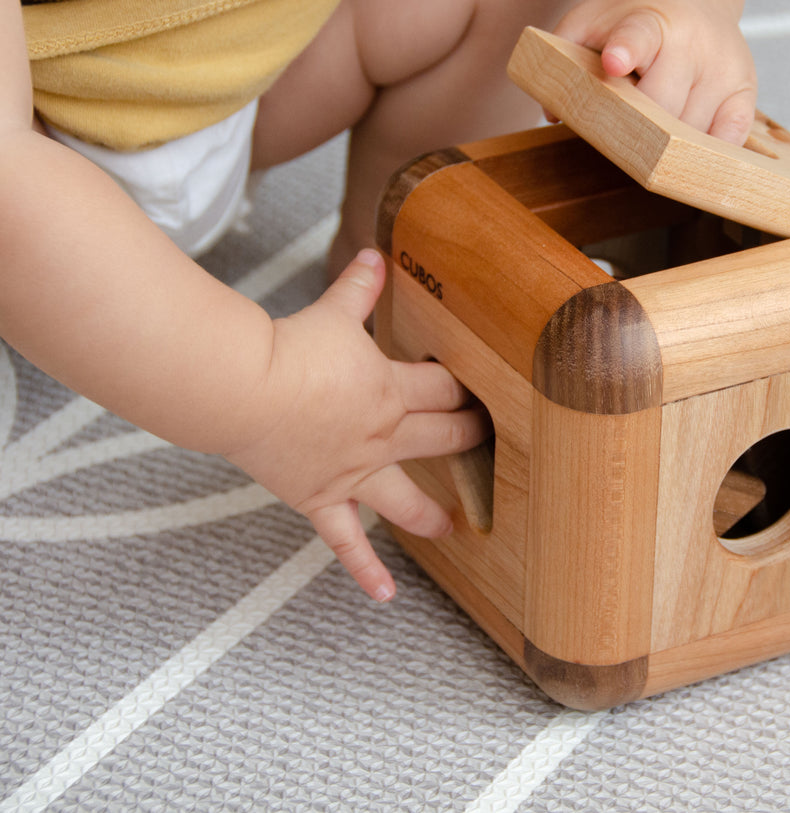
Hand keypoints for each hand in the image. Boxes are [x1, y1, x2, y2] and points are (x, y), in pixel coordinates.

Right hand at [224, 250, 483, 601]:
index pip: (446, 391)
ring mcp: (353, 472)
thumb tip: (375, 253)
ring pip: (406, 500)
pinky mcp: (320, 497)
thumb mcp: (333, 312)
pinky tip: (385, 594)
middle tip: (487, 442)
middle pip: (442, 439)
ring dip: (433, 512)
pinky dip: (365, 569)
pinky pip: (346, 541)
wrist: (244, 386)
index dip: (466, 389)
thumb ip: (360, 287)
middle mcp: (382, 436)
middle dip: (468, 439)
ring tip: (456, 525)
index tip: (482, 392)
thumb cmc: (288, 348)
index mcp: (391, 391)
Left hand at [553, 0, 756, 144]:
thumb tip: (554, 113)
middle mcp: (694, 42)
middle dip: (638, 128)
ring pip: (693, 131)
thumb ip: (561, 57)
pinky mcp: (746, 86)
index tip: (613, 61)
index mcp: (651, 20)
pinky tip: (691, 149)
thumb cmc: (632, 10)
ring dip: (669, 143)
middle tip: (621, 131)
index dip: (625, 50)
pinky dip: (710, 151)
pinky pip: (731, 137)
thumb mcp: (590, 19)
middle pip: (663, 108)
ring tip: (654, 127)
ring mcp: (725, 66)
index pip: (637, 37)